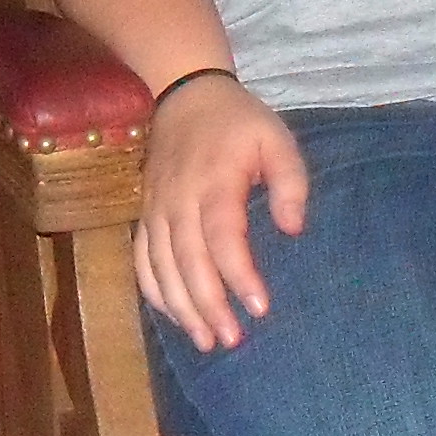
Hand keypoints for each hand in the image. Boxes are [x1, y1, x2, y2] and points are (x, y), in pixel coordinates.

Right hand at [136, 76, 309, 350]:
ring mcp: (156, 209)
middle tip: (232, 340)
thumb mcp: (277, 138)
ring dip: (181, 308)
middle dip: (208, 305)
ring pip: (160, 267)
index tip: (259, 307)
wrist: (184, 94)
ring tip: (206, 341)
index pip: (223, 236)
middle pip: (187, 261)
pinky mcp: (145, 214)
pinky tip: (175, 317)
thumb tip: (293, 228)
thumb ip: (291, 182)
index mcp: (213, 181)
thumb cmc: (239, 121)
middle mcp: (178, 199)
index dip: (238, 275)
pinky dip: (155, 292)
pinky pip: (142, 260)